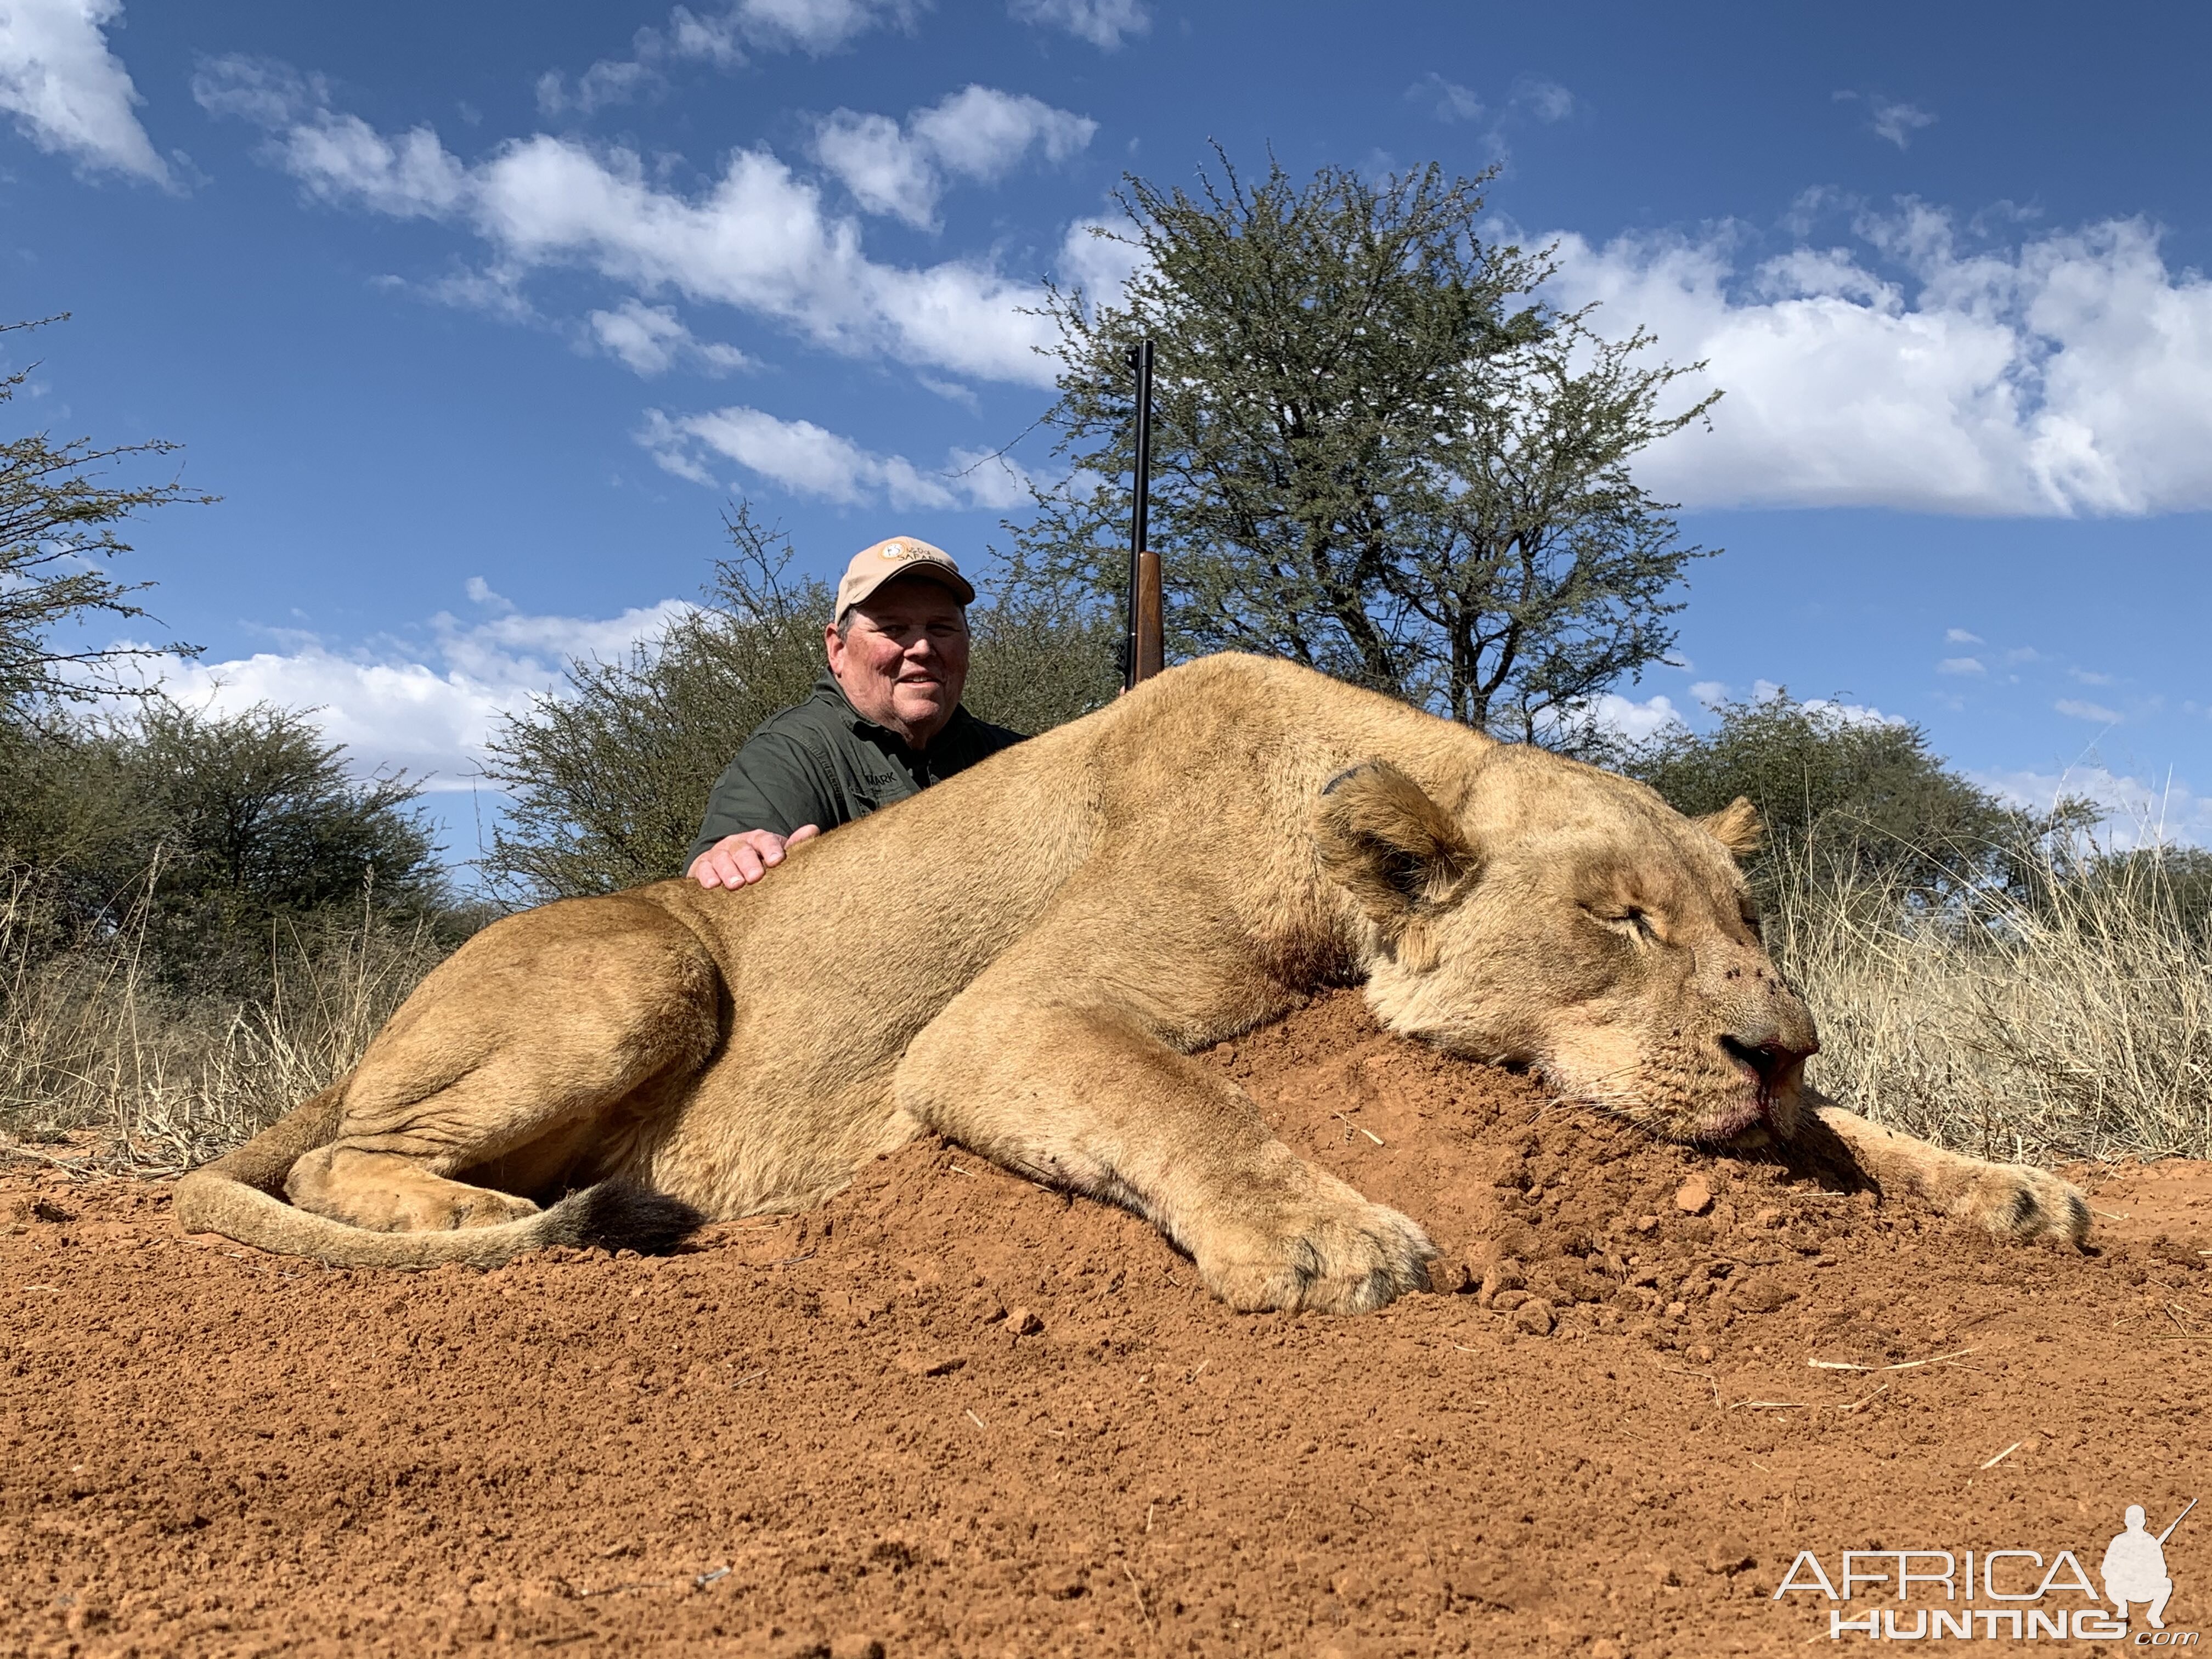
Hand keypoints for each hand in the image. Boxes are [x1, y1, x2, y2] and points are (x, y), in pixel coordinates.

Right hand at [688, 825, 818, 889]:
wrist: (728, 868)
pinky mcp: (702, 866)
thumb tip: (813, 830)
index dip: (771, 848)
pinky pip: (702, 869)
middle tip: (756, 876)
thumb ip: (793, 845)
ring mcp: (718, 854)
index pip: (765, 840)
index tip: (777, 860)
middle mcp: (737, 844)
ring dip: (728, 871)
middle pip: (743, 850)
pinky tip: (712, 885)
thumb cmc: (758, 863)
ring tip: (736, 884)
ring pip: (722, 859)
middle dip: (749, 862)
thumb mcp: (775, 854)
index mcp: (757, 840)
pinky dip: (706, 876)